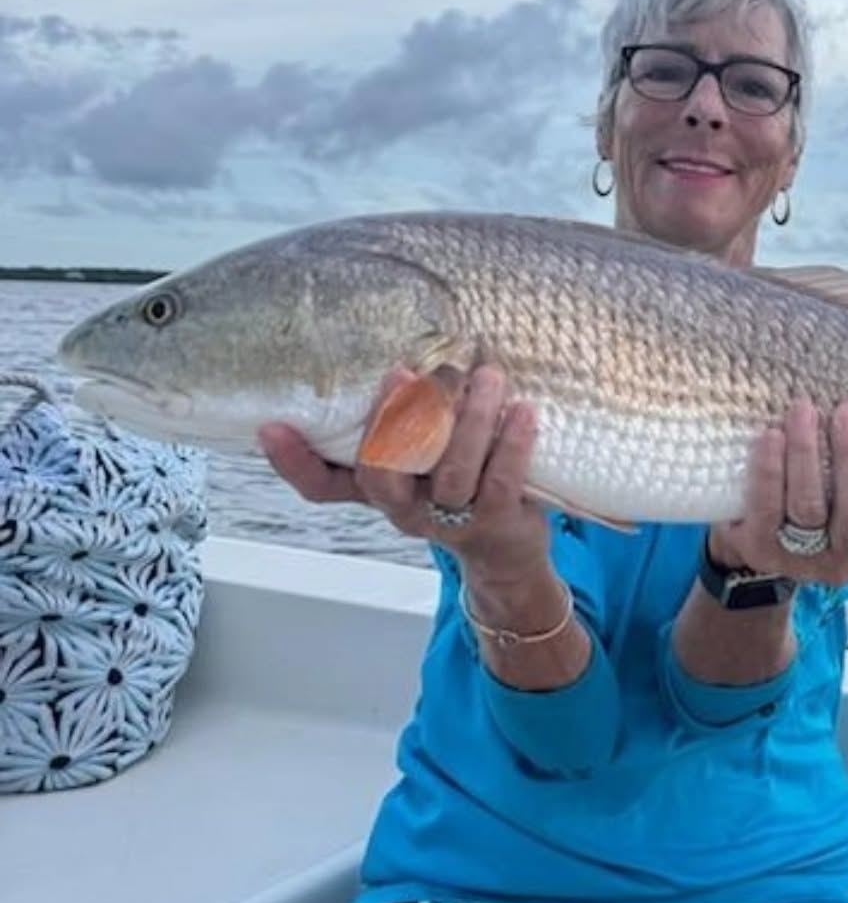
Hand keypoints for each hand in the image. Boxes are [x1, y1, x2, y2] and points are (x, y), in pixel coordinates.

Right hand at [258, 364, 551, 581]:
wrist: (507, 551)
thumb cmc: (463, 486)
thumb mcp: (424, 458)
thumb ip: (409, 421)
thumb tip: (402, 351)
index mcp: (379, 490)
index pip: (321, 486)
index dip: (294, 462)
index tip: (271, 426)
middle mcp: (405, 509)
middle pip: (382, 475)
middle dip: (391, 421)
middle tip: (403, 373)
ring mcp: (449, 520)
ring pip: (449, 472)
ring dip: (470, 420)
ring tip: (487, 376)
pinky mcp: (494, 523)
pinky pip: (498, 482)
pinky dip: (511, 443)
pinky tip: (522, 410)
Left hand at [708, 398, 847, 585]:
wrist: (755, 533)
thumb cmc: (822, 497)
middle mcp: (846, 560)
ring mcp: (800, 559)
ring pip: (809, 506)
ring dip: (807, 452)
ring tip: (804, 410)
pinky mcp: (760, 549)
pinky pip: (766, 506)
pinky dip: (770, 468)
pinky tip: (772, 436)